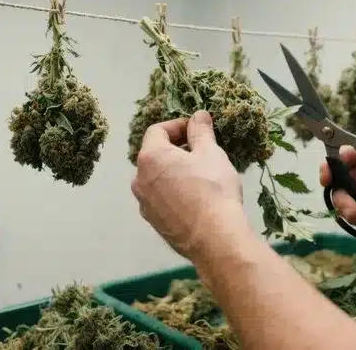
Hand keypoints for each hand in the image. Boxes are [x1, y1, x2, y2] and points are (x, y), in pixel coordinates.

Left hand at [131, 110, 245, 259]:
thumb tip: (198, 116)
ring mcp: (145, 204)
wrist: (215, 238)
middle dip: (176, 149)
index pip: (157, 131)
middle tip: (201, 151)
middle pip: (155, 155)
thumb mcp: (211, 153)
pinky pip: (162, 199)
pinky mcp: (154, 223)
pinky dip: (174, 192)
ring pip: (157, 179)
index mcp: (150, 158)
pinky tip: (196, 198)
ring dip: (174, 171)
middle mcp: (139, 180)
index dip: (178, 126)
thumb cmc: (213, 190)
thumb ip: (201, 131)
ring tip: (200, 175)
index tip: (197, 129)